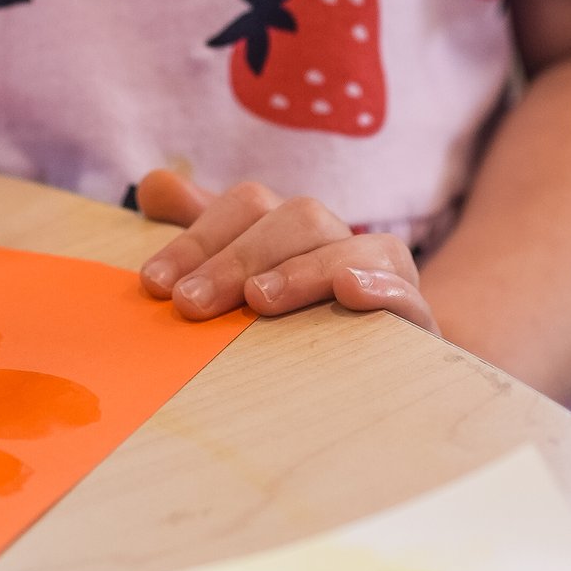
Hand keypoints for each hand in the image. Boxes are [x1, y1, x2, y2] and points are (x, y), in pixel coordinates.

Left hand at [133, 166, 435, 334]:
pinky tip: (349, 293)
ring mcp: (383, 277)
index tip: (154, 285)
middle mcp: (339, 241)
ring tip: (258, 299)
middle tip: (191, 304)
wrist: (379, 386)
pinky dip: (379, 286)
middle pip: (297, 217)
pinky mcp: (417, 321)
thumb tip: (153, 184)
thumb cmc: (294, 331)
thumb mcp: (243, 284)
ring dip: (302, 268)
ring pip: (351, 246)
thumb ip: (202, 235)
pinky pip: (406, 291)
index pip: (247, 205)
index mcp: (293, 229)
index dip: (198, 238)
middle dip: (237, 257)